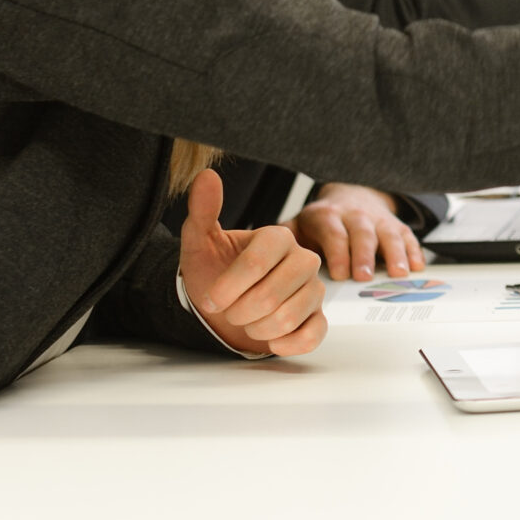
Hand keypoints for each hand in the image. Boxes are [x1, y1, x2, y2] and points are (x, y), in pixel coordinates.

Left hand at [177, 169, 327, 356]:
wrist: (223, 307)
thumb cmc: (214, 273)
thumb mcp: (200, 243)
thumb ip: (203, 211)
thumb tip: (207, 176)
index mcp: (278, 237)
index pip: (258, 262)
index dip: (230, 286)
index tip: (212, 298)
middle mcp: (303, 259)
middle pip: (273, 294)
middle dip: (241, 311)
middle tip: (229, 311)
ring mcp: (314, 290)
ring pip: (288, 318)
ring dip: (256, 329)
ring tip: (247, 322)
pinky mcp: (319, 318)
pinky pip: (311, 336)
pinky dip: (284, 343)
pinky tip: (270, 339)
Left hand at [294, 182, 424, 281]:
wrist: (350, 196)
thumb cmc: (322, 222)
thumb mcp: (299, 225)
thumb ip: (285, 239)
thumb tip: (268, 259)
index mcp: (328, 216)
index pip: (334, 232)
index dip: (338, 253)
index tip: (340, 275)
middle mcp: (355, 216)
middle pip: (362, 233)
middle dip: (364, 256)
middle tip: (365, 278)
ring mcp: (378, 220)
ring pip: (388, 234)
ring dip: (395, 254)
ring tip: (399, 274)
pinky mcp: (396, 225)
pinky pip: (408, 236)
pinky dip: (414, 251)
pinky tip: (417, 266)